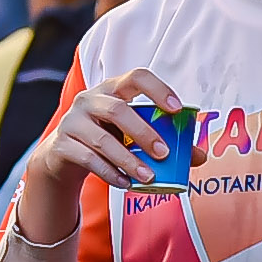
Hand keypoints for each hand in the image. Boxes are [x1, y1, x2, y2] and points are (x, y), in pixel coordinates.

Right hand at [21, 67, 205, 241]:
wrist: (62, 156)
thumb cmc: (106, 138)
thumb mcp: (131, 136)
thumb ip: (163, 141)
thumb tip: (200, 156)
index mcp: (112, 90)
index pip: (136, 77)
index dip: (157, 90)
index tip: (177, 109)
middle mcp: (89, 100)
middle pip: (117, 110)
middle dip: (144, 133)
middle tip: (164, 154)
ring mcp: (72, 121)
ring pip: (102, 140)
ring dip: (129, 160)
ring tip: (148, 177)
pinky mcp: (62, 145)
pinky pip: (88, 159)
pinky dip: (110, 173)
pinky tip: (126, 183)